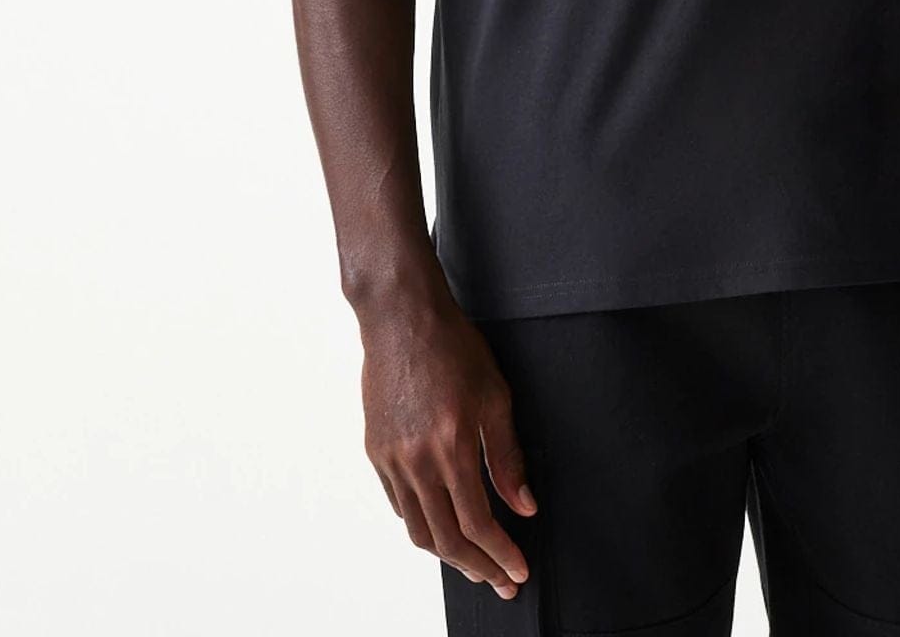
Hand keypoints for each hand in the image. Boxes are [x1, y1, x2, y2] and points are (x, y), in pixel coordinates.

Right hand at [359, 299, 538, 595]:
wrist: (403, 319)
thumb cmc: (453, 348)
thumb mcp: (496, 396)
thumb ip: (508, 457)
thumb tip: (523, 505)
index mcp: (451, 447)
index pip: (477, 524)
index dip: (500, 555)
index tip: (518, 571)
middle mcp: (417, 461)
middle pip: (446, 539)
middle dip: (478, 568)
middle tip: (501, 581)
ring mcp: (392, 459)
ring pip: (418, 530)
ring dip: (448, 555)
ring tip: (474, 563)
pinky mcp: (376, 452)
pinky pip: (400, 505)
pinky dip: (423, 525)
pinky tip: (442, 525)